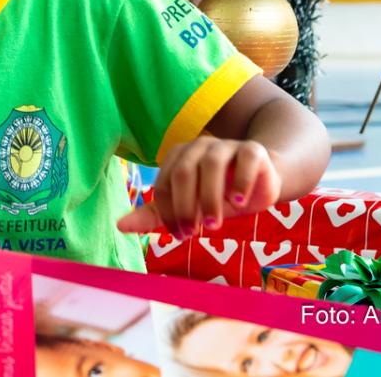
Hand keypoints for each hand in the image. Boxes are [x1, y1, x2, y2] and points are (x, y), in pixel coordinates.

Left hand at [115, 138, 279, 238]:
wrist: (260, 184)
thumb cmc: (219, 196)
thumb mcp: (187, 208)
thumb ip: (156, 216)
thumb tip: (120, 226)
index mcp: (178, 157)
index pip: (163, 184)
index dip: (168, 213)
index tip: (180, 235)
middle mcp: (199, 146)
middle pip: (183, 172)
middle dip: (185, 207)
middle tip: (193, 233)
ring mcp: (226, 145)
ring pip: (211, 165)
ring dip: (210, 198)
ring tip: (214, 225)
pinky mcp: (252, 149)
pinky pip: (245, 159)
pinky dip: (240, 182)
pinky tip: (239, 202)